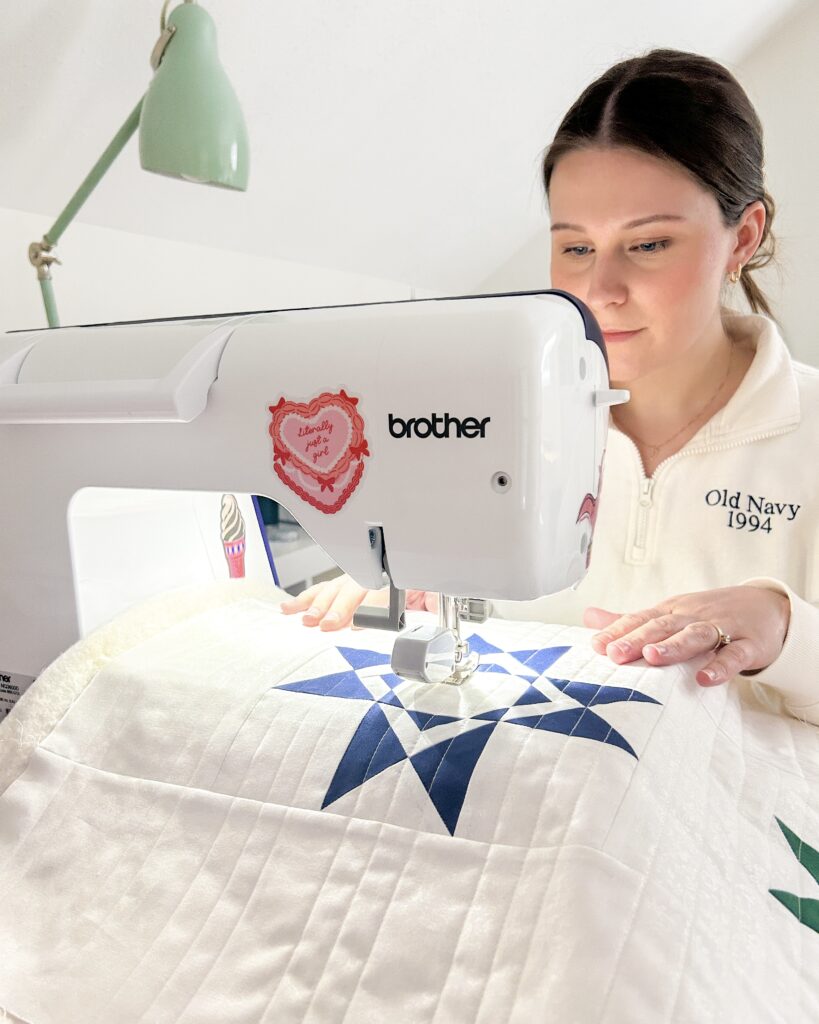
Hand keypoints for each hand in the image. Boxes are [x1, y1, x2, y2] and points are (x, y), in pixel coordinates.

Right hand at [280, 574, 437, 630]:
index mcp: (394, 577)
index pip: (375, 593)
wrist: (419, 564)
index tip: (347, 623)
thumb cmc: (423, 582)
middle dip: (335, 607)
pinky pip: (324, 589)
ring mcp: (355, 579)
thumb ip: (434, 597)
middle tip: (323, 623)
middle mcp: (370, 576)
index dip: (361, 608)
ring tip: (303, 618)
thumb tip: (433, 600)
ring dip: (317, 604)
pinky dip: (306, 599)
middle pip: (350, 590)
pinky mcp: (345, 585)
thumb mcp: (436, 590)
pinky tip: (290, 608)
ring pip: (334, 588)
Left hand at [583, 586, 789, 686]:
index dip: (619, 631)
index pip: (640, 619)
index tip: (596, 645)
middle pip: (662, 626)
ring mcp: (721, 628)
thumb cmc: (708, 615)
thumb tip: (588, 616)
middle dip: (637, 639)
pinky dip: (720, 666)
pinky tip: (704, 679)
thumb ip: (630, 620)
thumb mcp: (669, 615)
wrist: (766, 608)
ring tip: (652, 657)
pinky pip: (733, 655)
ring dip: (673, 646)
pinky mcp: (748, 645)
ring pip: (694, 635)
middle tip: (614, 653)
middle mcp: (691, 616)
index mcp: (670, 612)